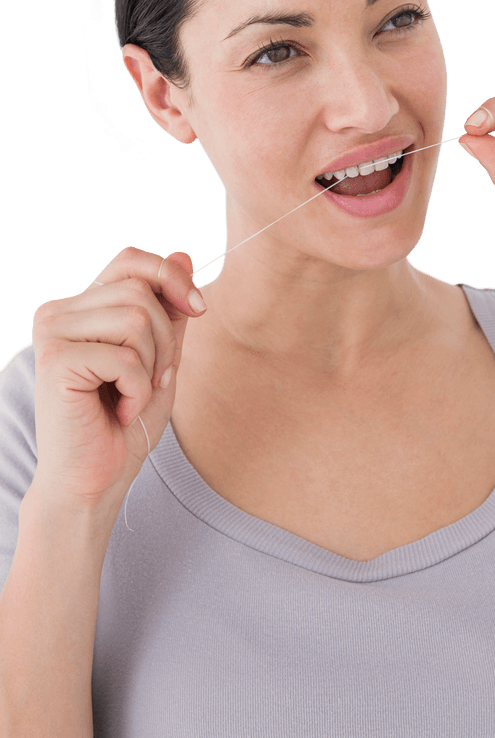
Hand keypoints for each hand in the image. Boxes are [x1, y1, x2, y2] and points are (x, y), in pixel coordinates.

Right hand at [31, 247, 206, 507]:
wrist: (93, 483)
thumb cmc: (123, 426)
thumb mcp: (161, 359)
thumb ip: (170, 312)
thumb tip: (184, 253)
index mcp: (82, 307)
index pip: (131, 261)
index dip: (171, 276)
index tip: (198, 308)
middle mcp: (59, 312)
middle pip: (141, 292)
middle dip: (166, 340)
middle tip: (151, 381)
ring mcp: (52, 333)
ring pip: (137, 319)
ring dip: (152, 366)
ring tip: (133, 397)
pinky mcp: (55, 361)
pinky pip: (125, 357)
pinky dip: (137, 390)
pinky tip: (119, 412)